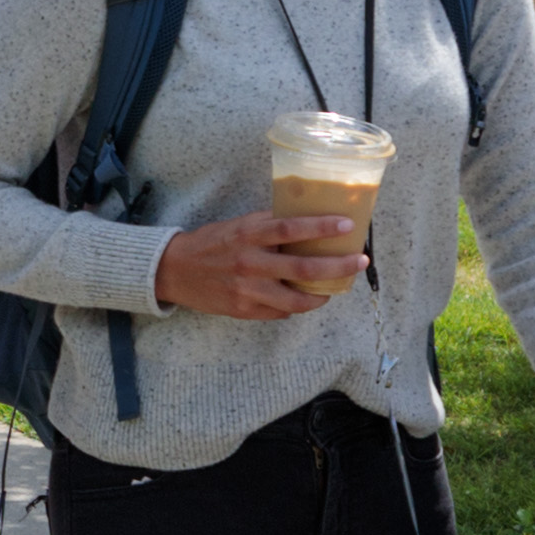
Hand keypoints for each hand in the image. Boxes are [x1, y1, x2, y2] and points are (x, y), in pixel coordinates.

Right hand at [154, 210, 369, 318]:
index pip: (291, 229)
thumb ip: (268, 225)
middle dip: (337, 266)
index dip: (321, 227)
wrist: (175, 270)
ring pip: (295, 301)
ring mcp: (247, 290)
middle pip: (303, 269)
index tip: (347, 224)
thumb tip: (306, 221)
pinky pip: (280, 313)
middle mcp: (250, 263)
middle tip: (359, 261)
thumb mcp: (238, 225)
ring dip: (322, 295)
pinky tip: (304, 299)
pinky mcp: (244, 310)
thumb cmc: (212, 243)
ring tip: (334, 288)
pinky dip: (296, 307)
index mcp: (248, 235)